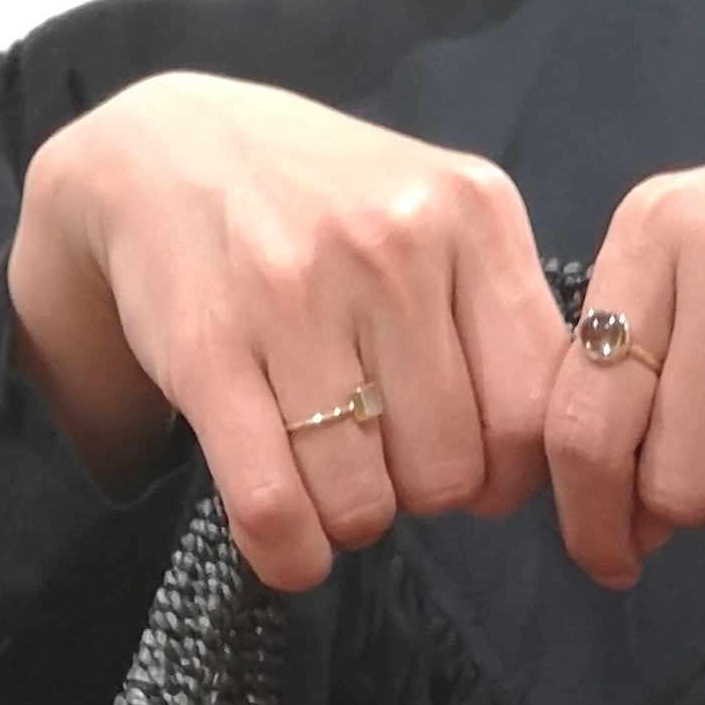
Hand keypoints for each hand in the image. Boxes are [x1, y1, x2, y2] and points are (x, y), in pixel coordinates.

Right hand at [9, 73, 569, 590]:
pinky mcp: (210, 348)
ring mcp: (296, 293)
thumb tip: (528, 475)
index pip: (534, 415)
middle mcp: (393, 245)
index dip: (506, 474)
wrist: (170, 152)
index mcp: (474, 214)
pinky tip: (287, 535)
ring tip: (327, 468)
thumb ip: (503, 326)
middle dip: (420, 493)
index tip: (469, 462)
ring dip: (348, 519)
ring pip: (365, 503)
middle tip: (382, 453)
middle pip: (451, 473)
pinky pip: (275, 508)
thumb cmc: (328, 211)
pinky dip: (289, 553)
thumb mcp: (440, 222)